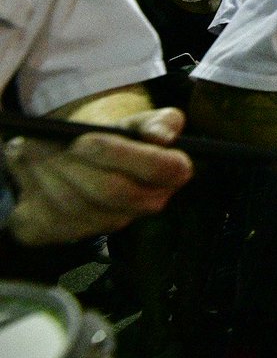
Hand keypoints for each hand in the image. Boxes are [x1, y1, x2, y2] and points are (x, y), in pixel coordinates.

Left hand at [6, 108, 193, 245]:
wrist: (87, 158)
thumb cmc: (119, 137)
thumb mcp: (141, 122)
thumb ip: (160, 122)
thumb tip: (161, 137)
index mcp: (169, 177)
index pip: (161, 171)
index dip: (121, 156)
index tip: (87, 140)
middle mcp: (144, 206)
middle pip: (112, 191)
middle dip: (76, 165)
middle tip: (52, 143)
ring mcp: (105, 225)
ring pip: (73, 206)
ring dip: (46, 173)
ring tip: (32, 147)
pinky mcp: (66, 235)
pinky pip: (44, 222)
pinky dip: (28, 190)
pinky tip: (25, 168)